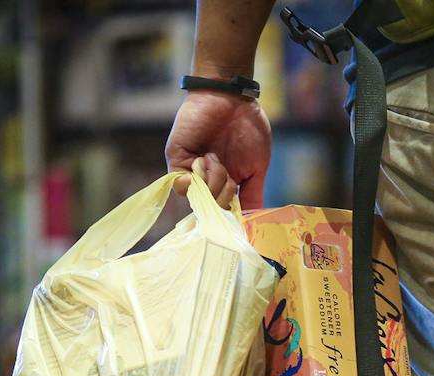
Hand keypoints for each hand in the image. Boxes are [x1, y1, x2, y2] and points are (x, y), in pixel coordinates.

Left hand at [165, 89, 271, 208]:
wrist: (232, 98)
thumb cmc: (248, 128)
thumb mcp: (257, 167)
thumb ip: (253, 194)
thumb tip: (251, 219)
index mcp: (226, 182)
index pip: (223, 209)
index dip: (229, 211)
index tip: (237, 203)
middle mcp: (207, 179)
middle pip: (210, 207)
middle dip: (222, 195)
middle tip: (229, 175)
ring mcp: (191, 170)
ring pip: (197, 198)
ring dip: (211, 183)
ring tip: (216, 160)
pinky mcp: (176, 159)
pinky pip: (180, 185)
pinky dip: (194, 179)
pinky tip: (204, 161)